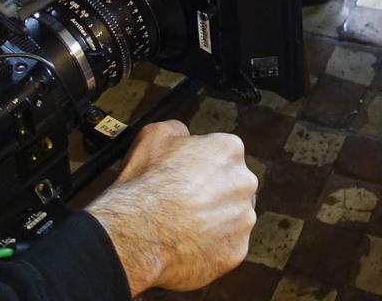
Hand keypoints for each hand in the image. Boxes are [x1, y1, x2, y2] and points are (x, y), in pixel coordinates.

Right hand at [84, 120, 257, 294]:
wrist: (137, 234)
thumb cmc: (145, 187)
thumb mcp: (154, 136)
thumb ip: (178, 130)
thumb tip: (182, 134)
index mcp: (229, 150)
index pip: (221, 155)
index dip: (200, 167)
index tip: (186, 178)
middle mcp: (244, 182)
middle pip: (231, 187)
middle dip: (212, 195)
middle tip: (184, 204)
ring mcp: (243, 219)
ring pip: (232, 219)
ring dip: (213, 222)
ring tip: (182, 228)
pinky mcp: (236, 251)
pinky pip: (226, 248)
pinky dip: (209, 249)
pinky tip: (186, 245)